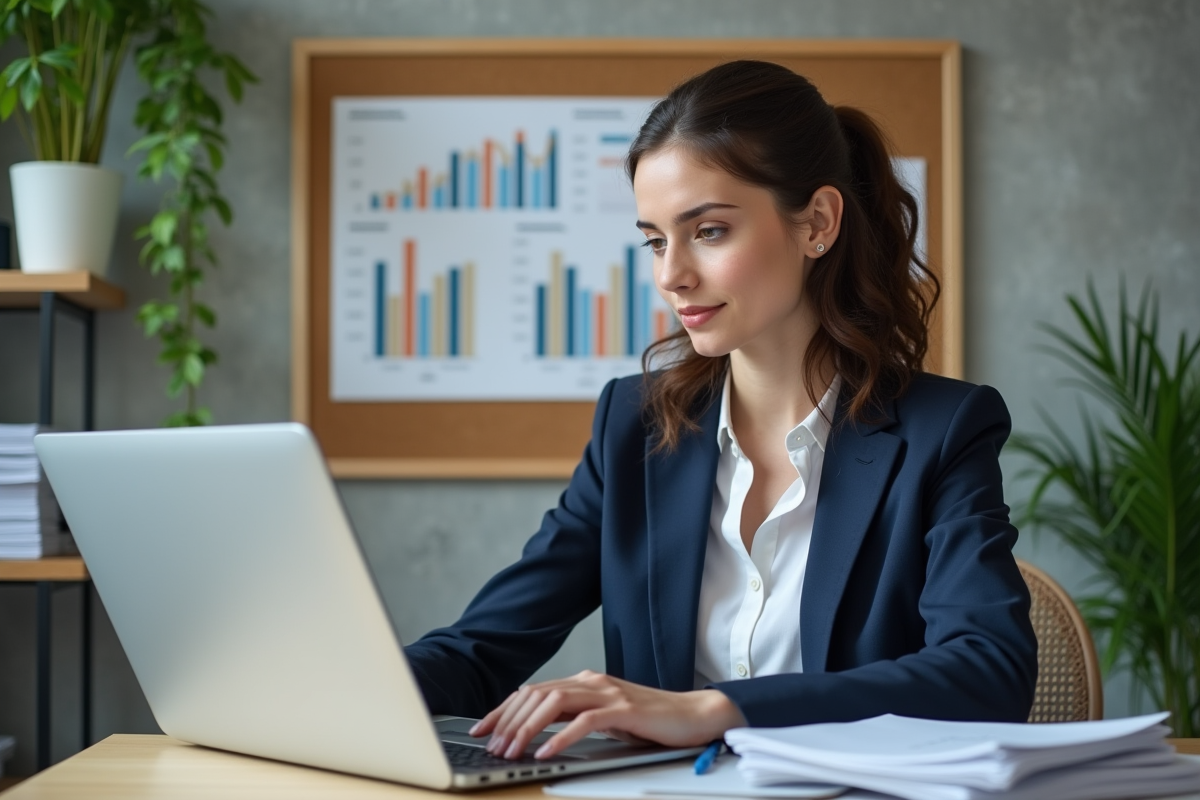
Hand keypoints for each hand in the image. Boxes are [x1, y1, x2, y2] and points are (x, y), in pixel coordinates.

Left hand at [467, 670, 746, 759]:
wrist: (695, 714)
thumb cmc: (652, 721)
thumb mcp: (607, 717)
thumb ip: (578, 717)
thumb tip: (540, 732)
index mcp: (585, 682)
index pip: (534, 691)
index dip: (505, 709)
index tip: (483, 728)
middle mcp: (592, 682)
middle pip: (537, 694)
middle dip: (508, 720)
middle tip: (490, 745)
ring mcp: (609, 693)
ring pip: (555, 703)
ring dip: (527, 728)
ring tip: (510, 750)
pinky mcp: (625, 710)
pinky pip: (584, 721)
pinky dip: (560, 737)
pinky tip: (545, 752)